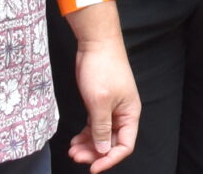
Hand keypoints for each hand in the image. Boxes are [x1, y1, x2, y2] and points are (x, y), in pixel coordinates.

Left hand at [64, 32, 140, 167]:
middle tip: (76, 157)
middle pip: (111, 142)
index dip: (109, 159)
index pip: (124, 145)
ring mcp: (111, 108)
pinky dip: (85, 135)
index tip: (92, 167)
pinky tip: (75, 140)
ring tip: (72, 150)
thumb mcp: (99, 102)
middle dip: (94, 153)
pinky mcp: (99, 103)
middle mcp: (122, 113)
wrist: (96, 43)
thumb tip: (103, 150)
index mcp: (130, 114)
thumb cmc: (103, 68)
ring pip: (100, 135)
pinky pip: (94, 126)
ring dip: (87, 145)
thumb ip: (101, 128)